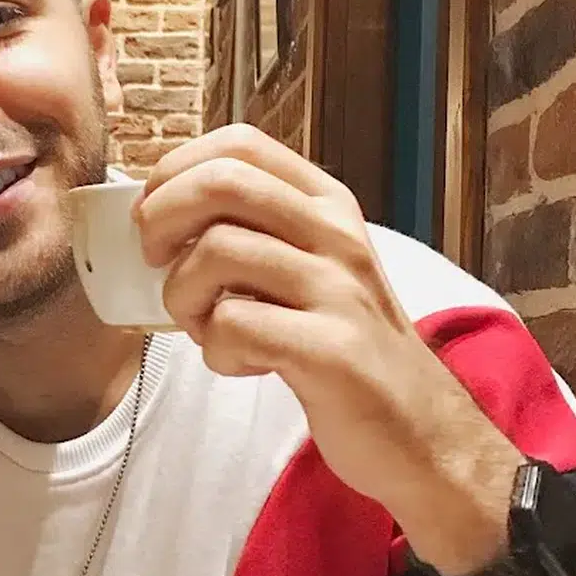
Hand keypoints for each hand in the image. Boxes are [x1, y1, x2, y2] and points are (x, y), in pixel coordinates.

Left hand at [135, 124, 520, 568]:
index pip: (240, 144)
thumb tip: (157, 216)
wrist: (420, 432)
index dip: (176, 170)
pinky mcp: (331, 349)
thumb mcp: (309, 270)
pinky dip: (216, 350)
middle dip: (159, 220)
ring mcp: (338, 289)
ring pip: (216, 253)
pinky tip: (243, 363)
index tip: (155, 216)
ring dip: (182, 297)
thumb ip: (253, 235)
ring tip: (206, 328)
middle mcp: (336, 234)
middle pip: (220, 183)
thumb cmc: (342, 346)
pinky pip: (233, 325)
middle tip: (155, 264)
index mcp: (327, 205)